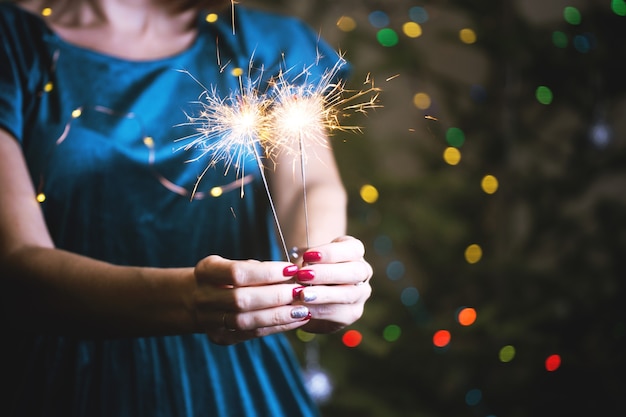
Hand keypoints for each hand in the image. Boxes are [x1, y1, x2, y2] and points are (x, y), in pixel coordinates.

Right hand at [193, 255, 311, 344]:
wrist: (199, 300)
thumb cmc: (227, 277)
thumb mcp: (235, 265)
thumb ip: (259, 270)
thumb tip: (293, 275)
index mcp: (206, 271)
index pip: (237, 273)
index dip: (267, 272)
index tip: (292, 269)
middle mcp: (203, 297)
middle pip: (241, 300)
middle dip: (275, 296)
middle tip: (300, 291)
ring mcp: (209, 320)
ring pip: (247, 321)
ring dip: (279, 315)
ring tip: (303, 309)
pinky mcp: (221, 337)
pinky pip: (253, 334)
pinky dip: (278, 326)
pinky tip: (296, 319)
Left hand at [292, 236, 372, 333]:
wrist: (311, 292)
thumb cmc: (310, 267)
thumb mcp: (308, 258)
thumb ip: (307, 261)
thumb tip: (302, 267)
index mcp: (355, 251)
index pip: (352, 249)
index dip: (331, 252)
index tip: (308, 256)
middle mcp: (363, 271)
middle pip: (355, 272)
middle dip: (327, 274)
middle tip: (303, 275)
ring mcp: (361, 293)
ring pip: (349, 294)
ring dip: (324, 294)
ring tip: (303, 294)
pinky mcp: (353, 312)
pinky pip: (339, 312)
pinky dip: (319, 310)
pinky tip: (304, 308)